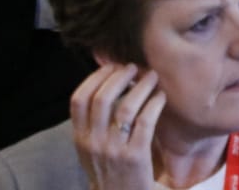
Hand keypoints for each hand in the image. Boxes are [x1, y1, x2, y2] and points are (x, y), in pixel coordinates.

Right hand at [70, 63, 165, 189]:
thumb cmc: (110, 171)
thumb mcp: (91, 149)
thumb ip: (94, 122)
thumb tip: (106, 82)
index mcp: (80, 139)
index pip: (78, 100)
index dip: (95, 78)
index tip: (111, 67)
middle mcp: (94, 143)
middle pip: (101, 98)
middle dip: (119, 76)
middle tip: (134, 68)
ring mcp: (114, 150)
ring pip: (125, 107)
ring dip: (141, 86)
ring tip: (152, 77)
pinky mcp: (135, 156)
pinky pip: (145, 121)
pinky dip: (154, 103)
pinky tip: (161, 97)